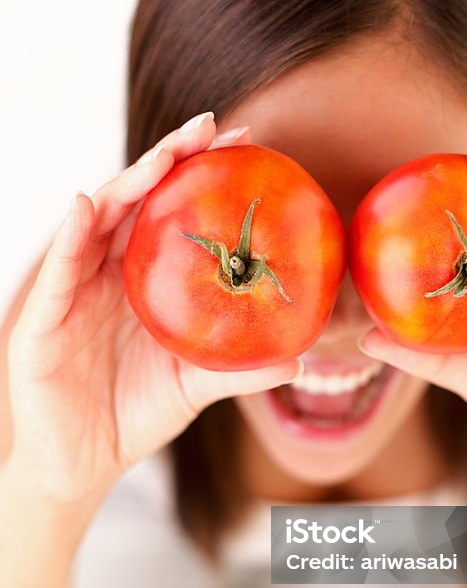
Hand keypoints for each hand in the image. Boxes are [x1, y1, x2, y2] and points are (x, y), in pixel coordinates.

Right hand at [6, 115, 300, 507]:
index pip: (172, 213)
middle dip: (172, 158)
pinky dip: (72, 236)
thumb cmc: (138, 414)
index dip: (202, 176)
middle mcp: (107, 273)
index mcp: (142, 281)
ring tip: (167, 151)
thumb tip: (302, 359)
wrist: (86, 461)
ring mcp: (74, 291)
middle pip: (137, 201)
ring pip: (98, 221)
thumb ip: (241, 370)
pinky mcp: (43, 319)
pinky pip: (59, 271)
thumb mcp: (197, 386)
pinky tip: (89, 206)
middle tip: (213, 126)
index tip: (246, 144)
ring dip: (129, 181)